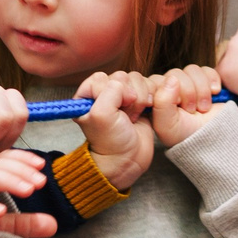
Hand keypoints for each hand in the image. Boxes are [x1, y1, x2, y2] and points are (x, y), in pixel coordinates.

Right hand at [0, 148, 58, 237]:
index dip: (22, 159)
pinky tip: (1, 211)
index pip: (4, 159)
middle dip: (20, 171)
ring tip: (28, 191)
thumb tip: (53, 225)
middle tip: (40, 183)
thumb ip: (27, 223)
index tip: (41, 166)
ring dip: (8, 181)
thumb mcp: (5, 224)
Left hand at [74, 73, 154, 189]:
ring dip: (139, 98)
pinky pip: (148, 86)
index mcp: (87, 96)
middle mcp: (104, 94)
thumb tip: (127, 87)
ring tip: (133, 117)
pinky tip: (144, 112)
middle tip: (124, 116)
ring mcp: (123, 97)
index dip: (111, 90)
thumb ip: (110, 91)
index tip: (115, 108)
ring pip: (137, 79)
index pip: (100, 77)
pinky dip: (150, 98)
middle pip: (121, 77)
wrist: (128, 160)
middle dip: (127, 96)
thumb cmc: (110, 142)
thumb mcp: (101, 114)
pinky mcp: (139, 101)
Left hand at [146, 64, 223, 148]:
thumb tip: (172, 79)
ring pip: (192, 70)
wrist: (212, 139)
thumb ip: (162, 103)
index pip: (154, 80)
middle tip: (192, 111)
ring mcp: (188, 82)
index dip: (164, 90)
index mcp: (155, 96)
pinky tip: (214, 93)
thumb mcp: (166, 125)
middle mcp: (169, 87)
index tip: (175, 105)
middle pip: (174, 74)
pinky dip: (212, 81)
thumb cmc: (184, 135)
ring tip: (204, 107)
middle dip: (187, 93)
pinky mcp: (205, 80)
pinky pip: (207, 69)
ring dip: (201, 90)